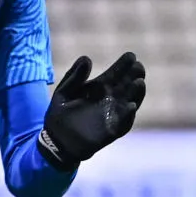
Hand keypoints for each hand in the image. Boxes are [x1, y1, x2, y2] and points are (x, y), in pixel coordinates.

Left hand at [39, 52, 145, 167]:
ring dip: (136, 93)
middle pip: (127, 86)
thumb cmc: (59, 115)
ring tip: (139, 82)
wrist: (56, 141)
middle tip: (138, 67)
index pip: (115, 74)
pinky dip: (128, 116)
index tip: (131, 55)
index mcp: (99, 88)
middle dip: (134, 76)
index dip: (124, 65)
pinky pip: (123, 124)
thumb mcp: (64, 91)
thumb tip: (86, 58)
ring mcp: (112, 116)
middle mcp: (110, 100)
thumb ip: (74, 76)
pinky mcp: (111, 132)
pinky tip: (131, 106)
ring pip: (130, 102)